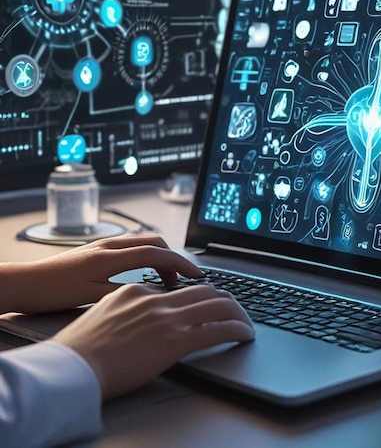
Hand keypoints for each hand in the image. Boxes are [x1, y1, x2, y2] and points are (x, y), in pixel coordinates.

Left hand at [0, 234, 203, 313]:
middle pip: (154, 243)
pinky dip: (145, 257)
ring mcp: (102, 246)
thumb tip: (151, 293)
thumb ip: (123, 292)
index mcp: (110, 257)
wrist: (23, 282)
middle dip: (174, 259)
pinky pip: (131, 247)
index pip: (156, 255)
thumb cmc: (52, 292)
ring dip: (160, 257)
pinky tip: (143, 274)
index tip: (195, 275)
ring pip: (143, 243)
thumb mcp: (92, 298)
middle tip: (183, 280)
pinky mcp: (97, 250)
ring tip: (166, 280)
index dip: (180, 264)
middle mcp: (109, 245)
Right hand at [53, 283, 254, 399]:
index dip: (199, 297)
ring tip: (246, 322)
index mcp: (136, 290)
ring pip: (217, 305)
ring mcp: (166, 318)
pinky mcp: (175, 341)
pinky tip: (245, 334)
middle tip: (236, 310)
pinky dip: (237, 329)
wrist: (72, 369)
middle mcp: (155, 299)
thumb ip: (127, 308)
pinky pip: (217, 330)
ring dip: (238, 313)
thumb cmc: (80, 350)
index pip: (179, 290)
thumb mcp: (103, 315)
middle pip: (204, 291)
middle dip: (226, 299)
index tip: (209, 304)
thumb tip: (145, 312)